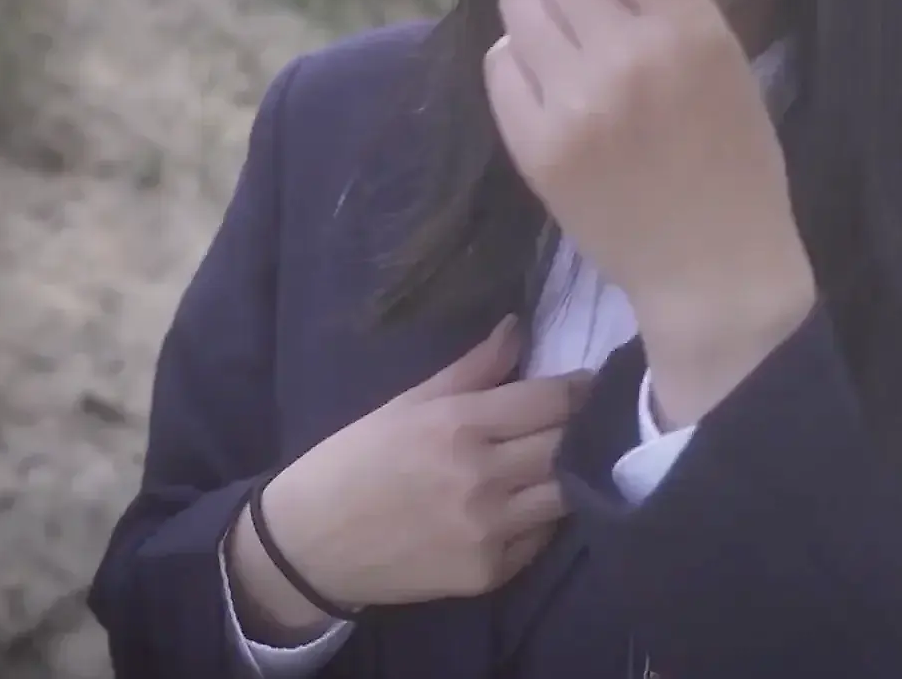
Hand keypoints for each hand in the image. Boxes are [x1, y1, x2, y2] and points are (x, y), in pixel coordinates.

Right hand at [227, 316, 587, 640]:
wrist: (308, 546)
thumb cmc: (355, 462)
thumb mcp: (406, 404)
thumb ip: (472, 369)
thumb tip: (519, 327)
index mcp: (459, 426)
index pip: (553, 402)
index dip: (581, 390)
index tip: (594, 384)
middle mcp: (481, 478)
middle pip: (567, 446)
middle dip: (584, 429)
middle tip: (592, 419)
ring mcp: (488, 531)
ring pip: (566, 494)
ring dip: (570, 475)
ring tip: (568, 460)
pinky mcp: (489, 573)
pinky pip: (541, 538)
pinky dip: (543, 518)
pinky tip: (531, 502)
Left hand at [484, 0, 815, 426]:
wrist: (713, 273)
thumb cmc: (738, 167)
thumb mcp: (729, 67)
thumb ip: (672, 3)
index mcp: (691, 31)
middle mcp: (626, 57)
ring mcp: (573, 104)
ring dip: (540, 6)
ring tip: (568, 38)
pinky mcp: (534, 146)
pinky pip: (499, 62)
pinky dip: (521, 62)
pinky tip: (553, 83)